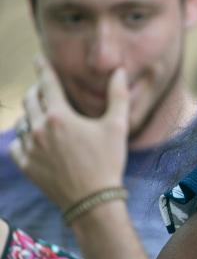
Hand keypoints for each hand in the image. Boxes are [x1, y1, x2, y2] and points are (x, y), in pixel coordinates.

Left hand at [9, 56, 129, 209]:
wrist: (92, 199)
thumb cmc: (107, 161)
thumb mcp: (117, 127)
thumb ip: (118, 96)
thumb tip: (119, 72)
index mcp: (60, 116)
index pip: (48, 84)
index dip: (43, 68)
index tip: (38, 58)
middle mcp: (40, 128)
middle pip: (31, 100)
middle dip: (37, 90)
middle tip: (43, 88)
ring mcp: (30, 147)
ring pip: (23, 121)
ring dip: (31, 114)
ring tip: (40, 114)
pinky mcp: (26, 164)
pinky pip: (17, 144)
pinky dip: (23, 137)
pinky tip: (32, 139)